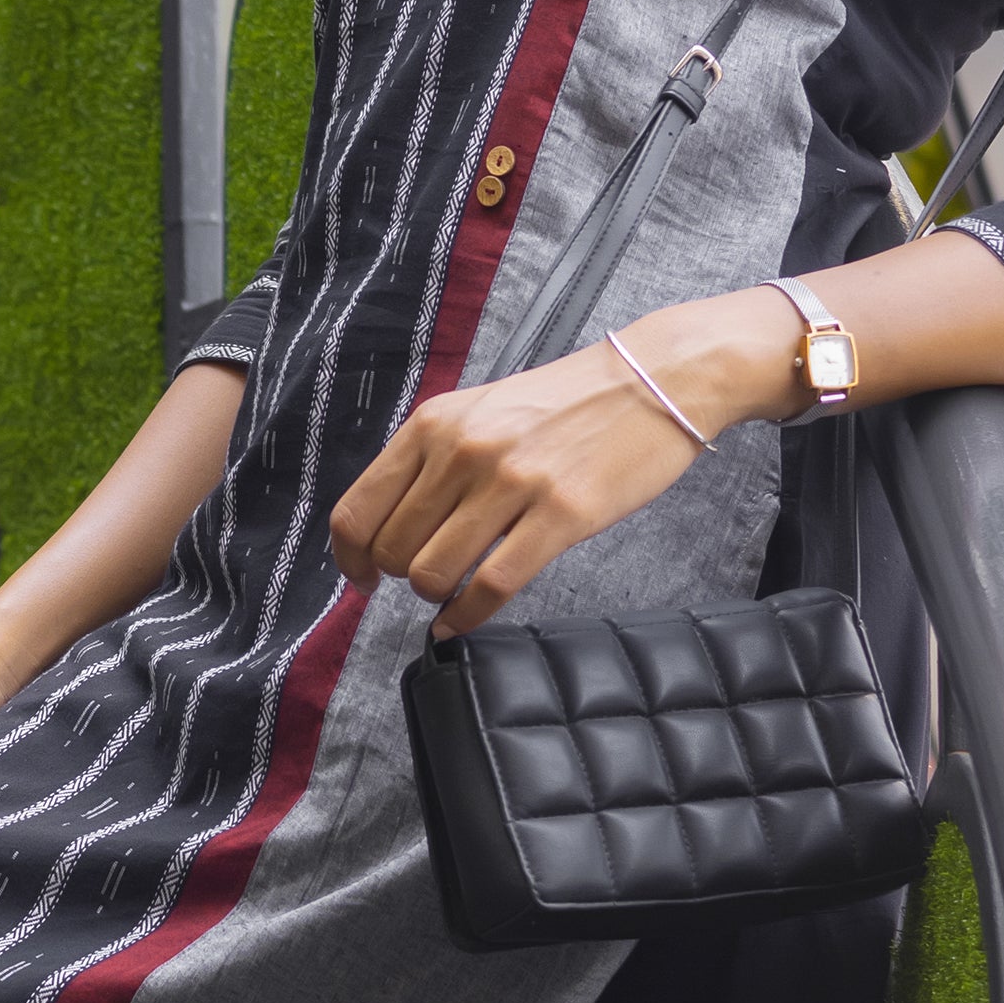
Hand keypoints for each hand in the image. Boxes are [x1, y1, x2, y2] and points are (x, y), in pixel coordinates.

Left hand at [327, 342, 703, 635]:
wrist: (652, 382)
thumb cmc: (565, 404)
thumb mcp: (479, 412)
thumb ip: (432, 460)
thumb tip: (390, 526)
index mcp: (434, 425)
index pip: (357, 509)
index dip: (351, 559)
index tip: (363, 578)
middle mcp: (463, 451)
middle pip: (393, 551)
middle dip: (402, 578)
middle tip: (429, 577)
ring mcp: (512, 483)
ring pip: (433, 574)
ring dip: (436, 596)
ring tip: (455, 590)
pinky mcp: (561, 515)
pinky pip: (492, 586)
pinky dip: (468, 616)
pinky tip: (463, 621)